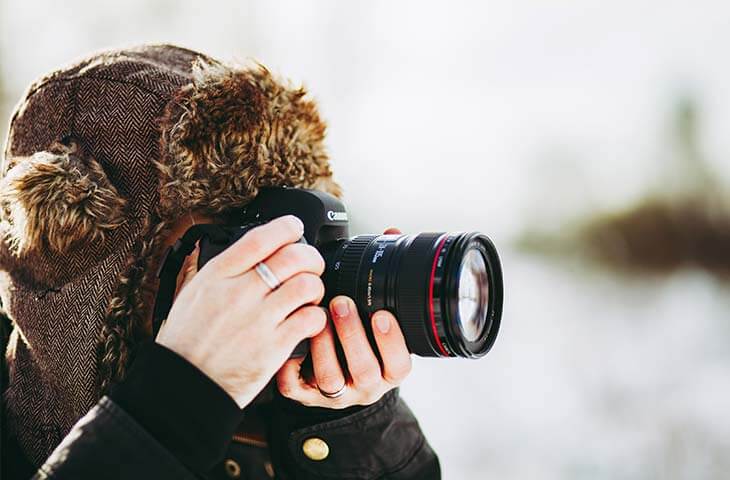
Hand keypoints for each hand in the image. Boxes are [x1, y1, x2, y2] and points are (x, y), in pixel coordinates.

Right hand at [155, 215, 327, 407]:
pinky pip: (311, 318)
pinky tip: (308, 321)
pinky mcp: (274, 347)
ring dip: (315, 287)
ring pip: (307, 284)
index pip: (261, 238)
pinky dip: (316, 317)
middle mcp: (239, 293)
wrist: (185, 385)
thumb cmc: (187, 340)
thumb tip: (245, 248)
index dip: (286, 227)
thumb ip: (221, 269)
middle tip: (310, 266)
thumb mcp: (192, 292)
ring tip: (308, 296)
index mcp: (218, 275)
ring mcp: (258, 320)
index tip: (295, 228)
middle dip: (310, 257)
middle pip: (293, 256)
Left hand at [275, 227, 412, 407]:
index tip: (381, 314)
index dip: (393, 341)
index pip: (399, 364)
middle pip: (365, 370)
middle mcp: (366, 384)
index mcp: (388, 367)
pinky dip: (290, 369)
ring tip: (316, 319)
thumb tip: (392, 234)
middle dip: (353, 336)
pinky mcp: (307, 396)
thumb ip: (383, 276)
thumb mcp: (377, 312)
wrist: (330, 375)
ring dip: (324, 347)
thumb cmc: (358, 336)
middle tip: (341, 304)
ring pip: (332, 381)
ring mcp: (336, 393)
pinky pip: (296, 389)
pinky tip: (290, 346)